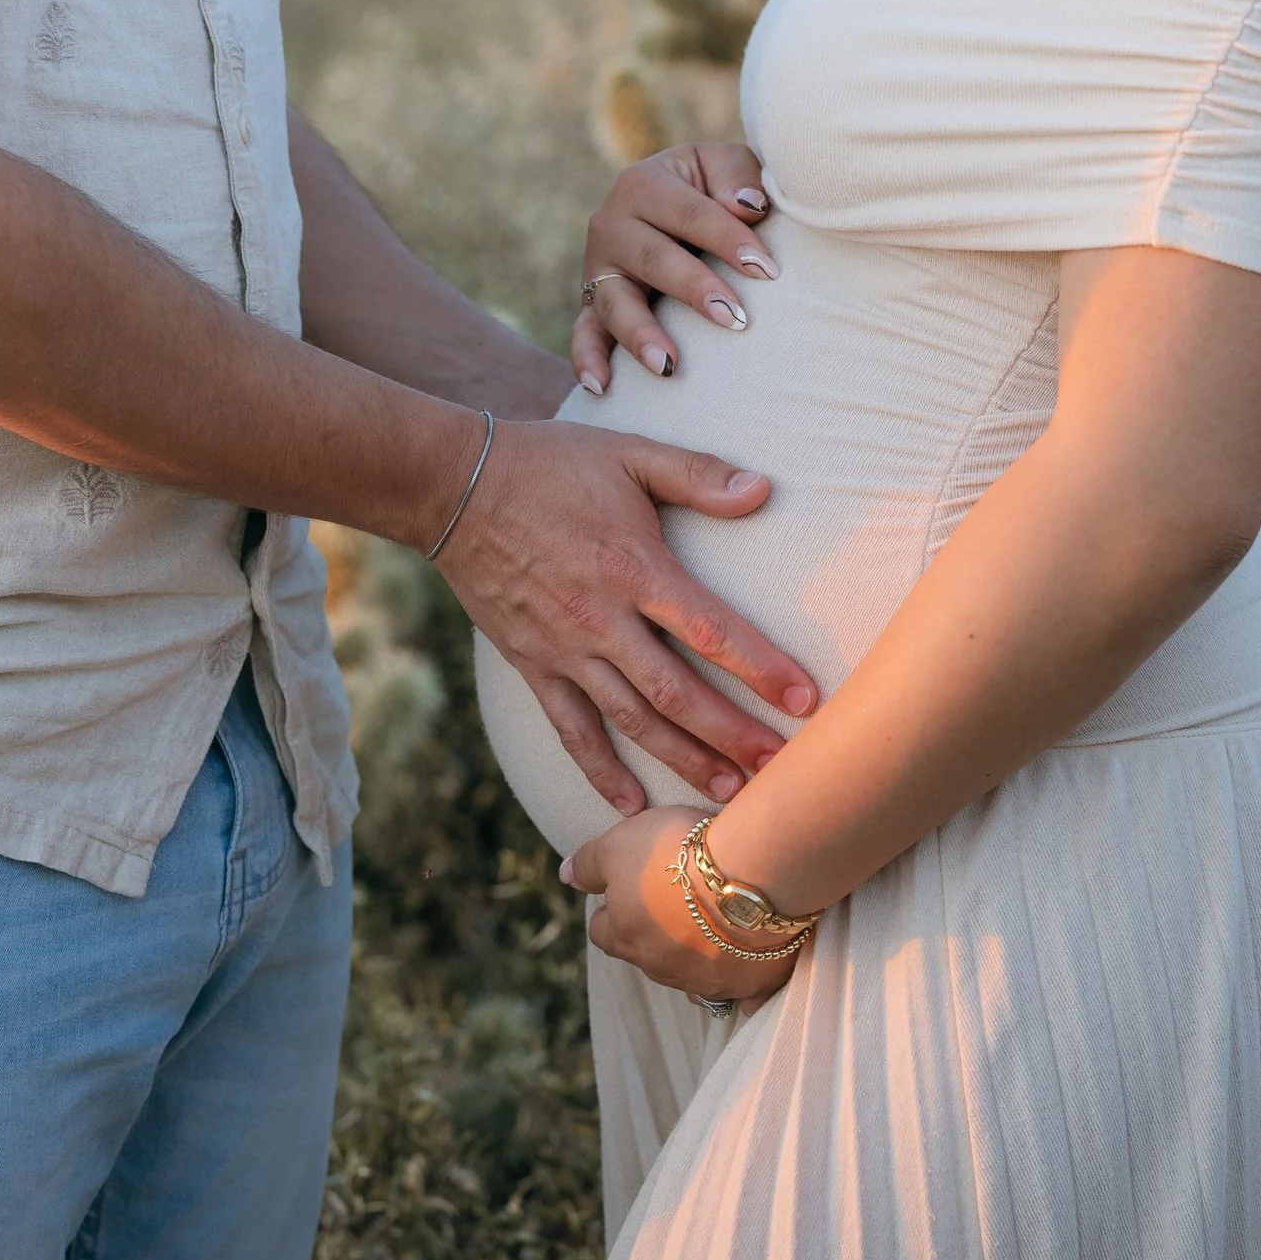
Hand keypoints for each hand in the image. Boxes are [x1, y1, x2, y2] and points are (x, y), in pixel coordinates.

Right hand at [437, 417, 817, 810]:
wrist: (454, 488)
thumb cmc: (549, 464)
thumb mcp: (628, 453)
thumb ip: (697, 475)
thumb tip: (763, 489)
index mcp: (633, 568)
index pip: (711, 629)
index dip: (761, 667)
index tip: (806, 700)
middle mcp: (601, 621)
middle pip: (677, 692)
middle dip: (732, 734)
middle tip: (780, 771)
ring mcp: (564, 651)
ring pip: (631, 721)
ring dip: (682, 760)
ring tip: (730, 794)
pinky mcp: (533, 666)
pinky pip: (570, 730)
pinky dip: (600, 771)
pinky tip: (632, 805)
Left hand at [562, 805, 806, 1005]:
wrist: (752, 874)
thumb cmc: (677, 854)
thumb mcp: (620, 844)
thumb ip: (590, 863)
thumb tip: (566, 876)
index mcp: (625, 936)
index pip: (603, 932)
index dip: (612, 911)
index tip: (629, 892)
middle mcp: (660, 968)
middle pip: (646, 956)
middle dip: (653, 935)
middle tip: (673, 903)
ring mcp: (707, 981)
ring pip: (690, 976)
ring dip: (695, 955)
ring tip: (714, 926)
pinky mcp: (750, 985)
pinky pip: (740, 994)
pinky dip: (740, 979)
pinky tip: (748, 964)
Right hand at [573, 143, 774, 394]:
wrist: (679, 206)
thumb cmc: (713, 189)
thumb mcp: (725, 167)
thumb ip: (737, 177)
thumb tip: (747, 205)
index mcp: (644, 183)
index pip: (691, 213)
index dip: (730, 240)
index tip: (768, 271)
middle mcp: (611, 223)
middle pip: (652, 259)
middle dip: (694, 289)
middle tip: (734, 318)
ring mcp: (598, 269)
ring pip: (615, 302)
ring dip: (640, 334)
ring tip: (668, 365)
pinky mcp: (592, 304)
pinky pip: (584, 334)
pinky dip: (587, 360)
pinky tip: (601, 387)